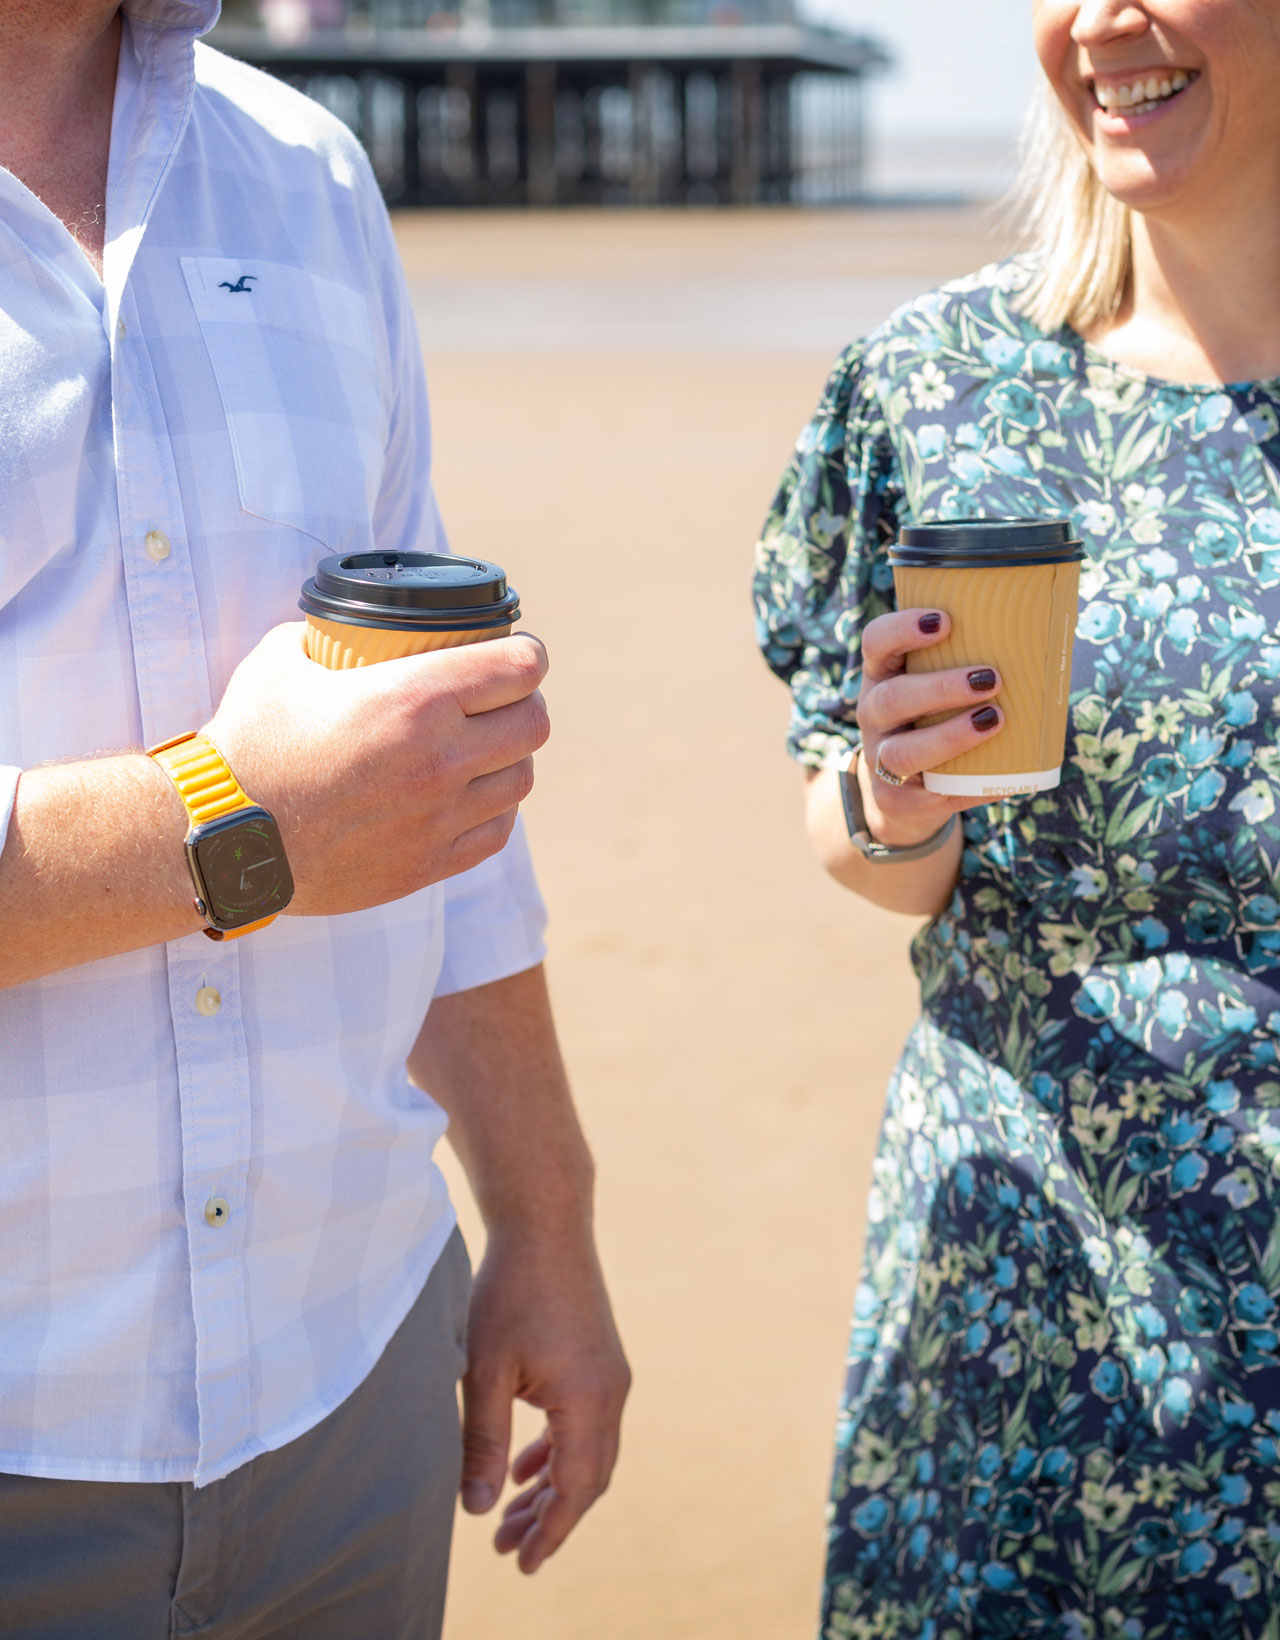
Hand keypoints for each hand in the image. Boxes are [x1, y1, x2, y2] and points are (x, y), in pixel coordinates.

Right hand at [203, 623, 549, 914]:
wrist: (222, 837)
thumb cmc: (247, 743)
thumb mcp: (282, 660)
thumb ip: (327, 636)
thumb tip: (347, 625)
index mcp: (415, 700)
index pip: (519, 670)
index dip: (528, 656)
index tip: (520, 654)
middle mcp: (439, 759)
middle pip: (534, 724)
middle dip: (525, 703)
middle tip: (504, 699)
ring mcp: (438, 817)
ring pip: (521, 780)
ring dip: (511, 758)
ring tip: (489, 748)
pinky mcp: (428, 864)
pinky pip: (496, 832)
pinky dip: (492, 809)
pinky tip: (473, 796)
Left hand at [459, 1228, 629, 1573]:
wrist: (546, 1222)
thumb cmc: (511, 1289)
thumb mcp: (486, 1370)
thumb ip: (484, 1443)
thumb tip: (479, 1509)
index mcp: (588, 1400)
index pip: (576, 1489)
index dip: (550, 1533)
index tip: (522, 1567)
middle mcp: (611, 1392)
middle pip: (588, 1478)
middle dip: (550, 1519)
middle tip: (509, 1551)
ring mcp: (610, 1374)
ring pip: (588, 1452)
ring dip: (553, 1487)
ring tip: (512, 1518)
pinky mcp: (599, 1359)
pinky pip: (586, 1423)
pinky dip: (559, 1451)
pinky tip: (527, 1465)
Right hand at [855, 606, 1003, 845]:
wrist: (905, 793)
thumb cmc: (933, 721)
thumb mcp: (933, 688)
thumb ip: (968, 663)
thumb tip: (1048, 634)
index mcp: (883, 676)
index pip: (876, 642)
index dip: (902, 629)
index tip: (944, 621)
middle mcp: (873, 715)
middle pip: (892, 698)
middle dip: (941, 688)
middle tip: (991, 678)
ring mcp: (880, 760)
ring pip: (903, 752)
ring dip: (950, 736)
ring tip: (995, 721)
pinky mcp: (897, 799)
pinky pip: (933, 795)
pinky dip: (973, 787)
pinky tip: (1005, 779)